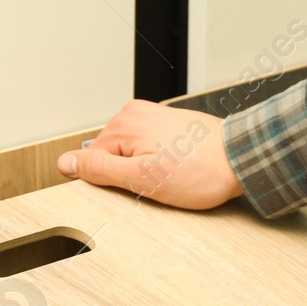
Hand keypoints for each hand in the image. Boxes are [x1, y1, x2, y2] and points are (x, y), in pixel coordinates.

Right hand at [57, 100, 242, 209]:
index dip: (110, 184)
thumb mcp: (142, 178)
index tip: (132, 191)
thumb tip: (65, 163)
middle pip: (111, 156)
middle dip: (128, 176)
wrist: (241, 158)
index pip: (92, 162)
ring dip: (144, 170)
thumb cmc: (200, 171)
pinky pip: (147, 148)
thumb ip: (99, 169)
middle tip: (155, 186)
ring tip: (170, 178)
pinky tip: (176, 171)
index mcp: (123, 124)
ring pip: (130, 154)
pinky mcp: (168, 124)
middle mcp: (135, 114)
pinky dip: (156, 163)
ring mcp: (153, 117)